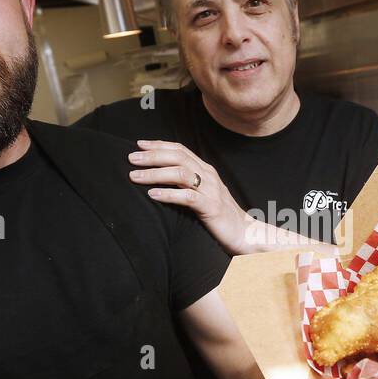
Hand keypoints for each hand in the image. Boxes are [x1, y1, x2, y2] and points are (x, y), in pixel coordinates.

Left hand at [127, 140, 250, 254]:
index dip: (159, 145)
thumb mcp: (203, 193)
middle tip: (131, 158)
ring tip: (136, 176)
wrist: (245, 233)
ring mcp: (211, 191)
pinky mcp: (211, 208)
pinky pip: (188, 197)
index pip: (181, 150)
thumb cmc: (221, 215)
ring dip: (156, 173)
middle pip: (178, 158)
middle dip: (153, 156)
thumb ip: (187, 183)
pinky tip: (153, 195)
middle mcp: (208, 176)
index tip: (139, 144)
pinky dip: (169, 194)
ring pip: (181, 174)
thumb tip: (161, 177)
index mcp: (206, 170)